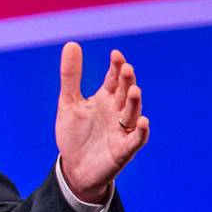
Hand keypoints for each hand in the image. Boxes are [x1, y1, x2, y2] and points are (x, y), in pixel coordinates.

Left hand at [56, 42, 150, 202]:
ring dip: (135, 103)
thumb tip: (72, 43)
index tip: (116, 54)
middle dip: (127, 81)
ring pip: (132, 114)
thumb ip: (71, 76)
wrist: (74, 167)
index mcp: (105, 99)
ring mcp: (122, 130)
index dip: (116, 67)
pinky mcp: (123, 150)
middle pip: (125, 93)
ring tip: (135, 90)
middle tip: (126, 68)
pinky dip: (141, 131)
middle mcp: (117, 112)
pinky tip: (143, 121)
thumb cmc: (74, 134)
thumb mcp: (68, 102)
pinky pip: (136, 140)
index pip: (114, 79)